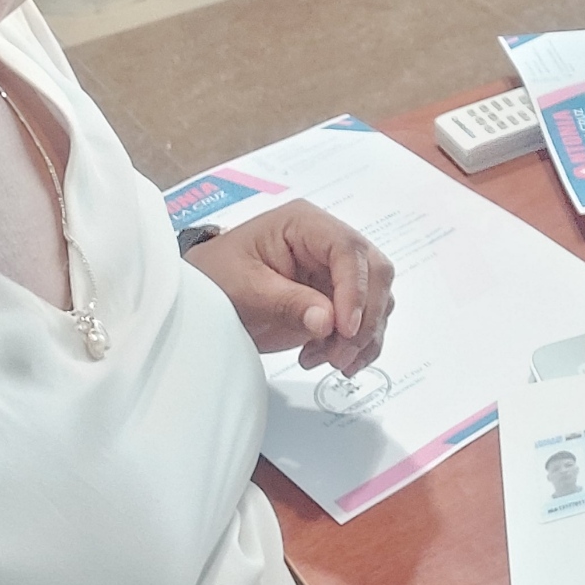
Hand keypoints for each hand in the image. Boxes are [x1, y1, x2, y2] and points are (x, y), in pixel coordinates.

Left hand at [185, 199, 395, 372]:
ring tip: (327, 360)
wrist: (206, 296)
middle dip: (365, 318)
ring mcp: (337, 271)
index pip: (348, 249)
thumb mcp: (244, 288)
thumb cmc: (217, 278)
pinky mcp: (339, 299)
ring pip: (378, 299)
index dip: (355, 288)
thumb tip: (328, 321)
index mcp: (305, 224)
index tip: (345, 328)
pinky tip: (333, 360)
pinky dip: (359, 346)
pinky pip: (368, 320)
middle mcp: (328, 243)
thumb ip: (286, 302)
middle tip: (340, 353)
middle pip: (374, 272)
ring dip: (361, 337)